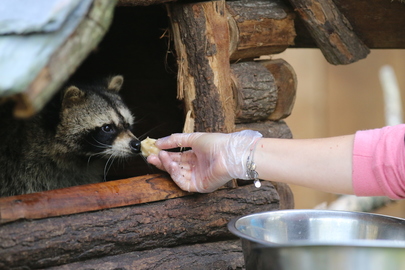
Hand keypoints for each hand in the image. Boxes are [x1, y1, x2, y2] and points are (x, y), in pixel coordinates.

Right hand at [147, 130, 261, 192]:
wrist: (230, 152)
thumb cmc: (216, 143)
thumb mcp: (193, 138)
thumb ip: (175, 140)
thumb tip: (158, 142)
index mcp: (196, 156)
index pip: (176, 157)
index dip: (164, 155)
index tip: (153, 150)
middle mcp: (196, 168)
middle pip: (175, 166)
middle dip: (162, 162)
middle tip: (150, 157)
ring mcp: (198, 177)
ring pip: (177, 174)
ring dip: (168, 166)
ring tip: (161, 157)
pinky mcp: (200, 186)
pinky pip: (183, 183)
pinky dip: (175, 175)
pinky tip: (172, 165)